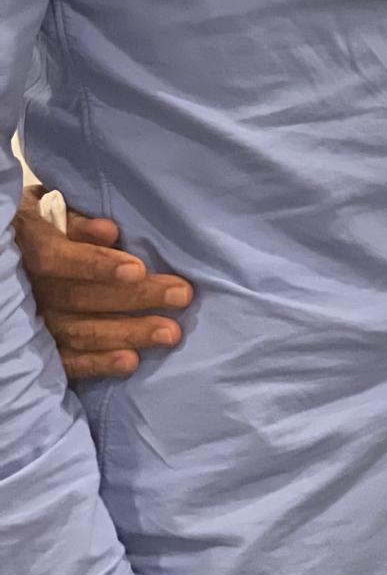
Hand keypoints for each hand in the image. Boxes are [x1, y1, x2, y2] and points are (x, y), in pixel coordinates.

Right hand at [13, 186, 192, 378]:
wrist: (14, 251)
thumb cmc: (46, 224)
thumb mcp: (54, 211)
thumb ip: (78, 222)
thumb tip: (109, 231)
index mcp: (30, 245)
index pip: (57, 259)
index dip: (96, 265)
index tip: (138, 269)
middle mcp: (28, 288)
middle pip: (80, 298)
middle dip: (135, 298)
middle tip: (181, 296)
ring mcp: (33, 320)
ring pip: (79, 332)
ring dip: (127, 333)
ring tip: (170, 333)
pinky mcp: (40, 344)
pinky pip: (66, 360)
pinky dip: (98, 364)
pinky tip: (131, 362)